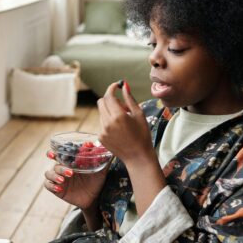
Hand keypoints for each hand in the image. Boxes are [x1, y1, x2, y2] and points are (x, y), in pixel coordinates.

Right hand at [43, 157, 107, 210]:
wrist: (93, 199)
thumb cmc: (95, 183)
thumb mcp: (101, 172)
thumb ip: (104, 161)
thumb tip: (113, 151)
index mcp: (70, 163)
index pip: (59, 154)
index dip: (54, 152)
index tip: (54, 153)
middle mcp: (62, 169)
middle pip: (55, 164)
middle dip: (58, 166)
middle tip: (68, 171)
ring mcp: (59, 178)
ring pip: (49, 174)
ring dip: (54, 175)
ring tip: (63, 179)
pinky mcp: (56, 189)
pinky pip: (48, 185)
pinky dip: (51, 186)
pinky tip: (59, 188)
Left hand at [99, 81, 165, 214]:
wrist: (138, 157)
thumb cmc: (142, 135)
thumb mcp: (139, 115)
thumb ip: (130, 99)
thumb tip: (124, 85)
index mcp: (118, 116)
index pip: (109, 96)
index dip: (112, 88)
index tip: (116, 86)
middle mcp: (107, 123)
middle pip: (101, 102)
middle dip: (110, 99)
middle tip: (123, 106)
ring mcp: (102, 131)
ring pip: (101, 112)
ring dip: (110, 111)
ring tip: (123, 120)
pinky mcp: (100, 137)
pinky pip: (101, 122)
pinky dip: (108, 121)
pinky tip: (119, 129)